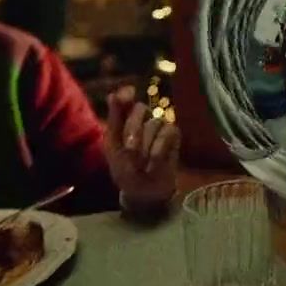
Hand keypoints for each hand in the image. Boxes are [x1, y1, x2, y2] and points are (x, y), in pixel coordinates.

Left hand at [105, 86, 179, 211]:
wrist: (143, 192)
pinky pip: (167, 133)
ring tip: (142, 164)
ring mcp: (159, 126)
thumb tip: (113, 93)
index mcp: (123, 119)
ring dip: (145, 147)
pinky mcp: (173, 135)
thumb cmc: (124, 169)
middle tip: (130, 151)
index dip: (125, 96)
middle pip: (140, 109)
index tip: (128, 95)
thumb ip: (114, 120)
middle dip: (133, 131)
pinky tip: (153, 164)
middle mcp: (142, 118)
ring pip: (153, 124)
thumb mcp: (113, 147)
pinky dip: (158, 150)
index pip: (124, 99)